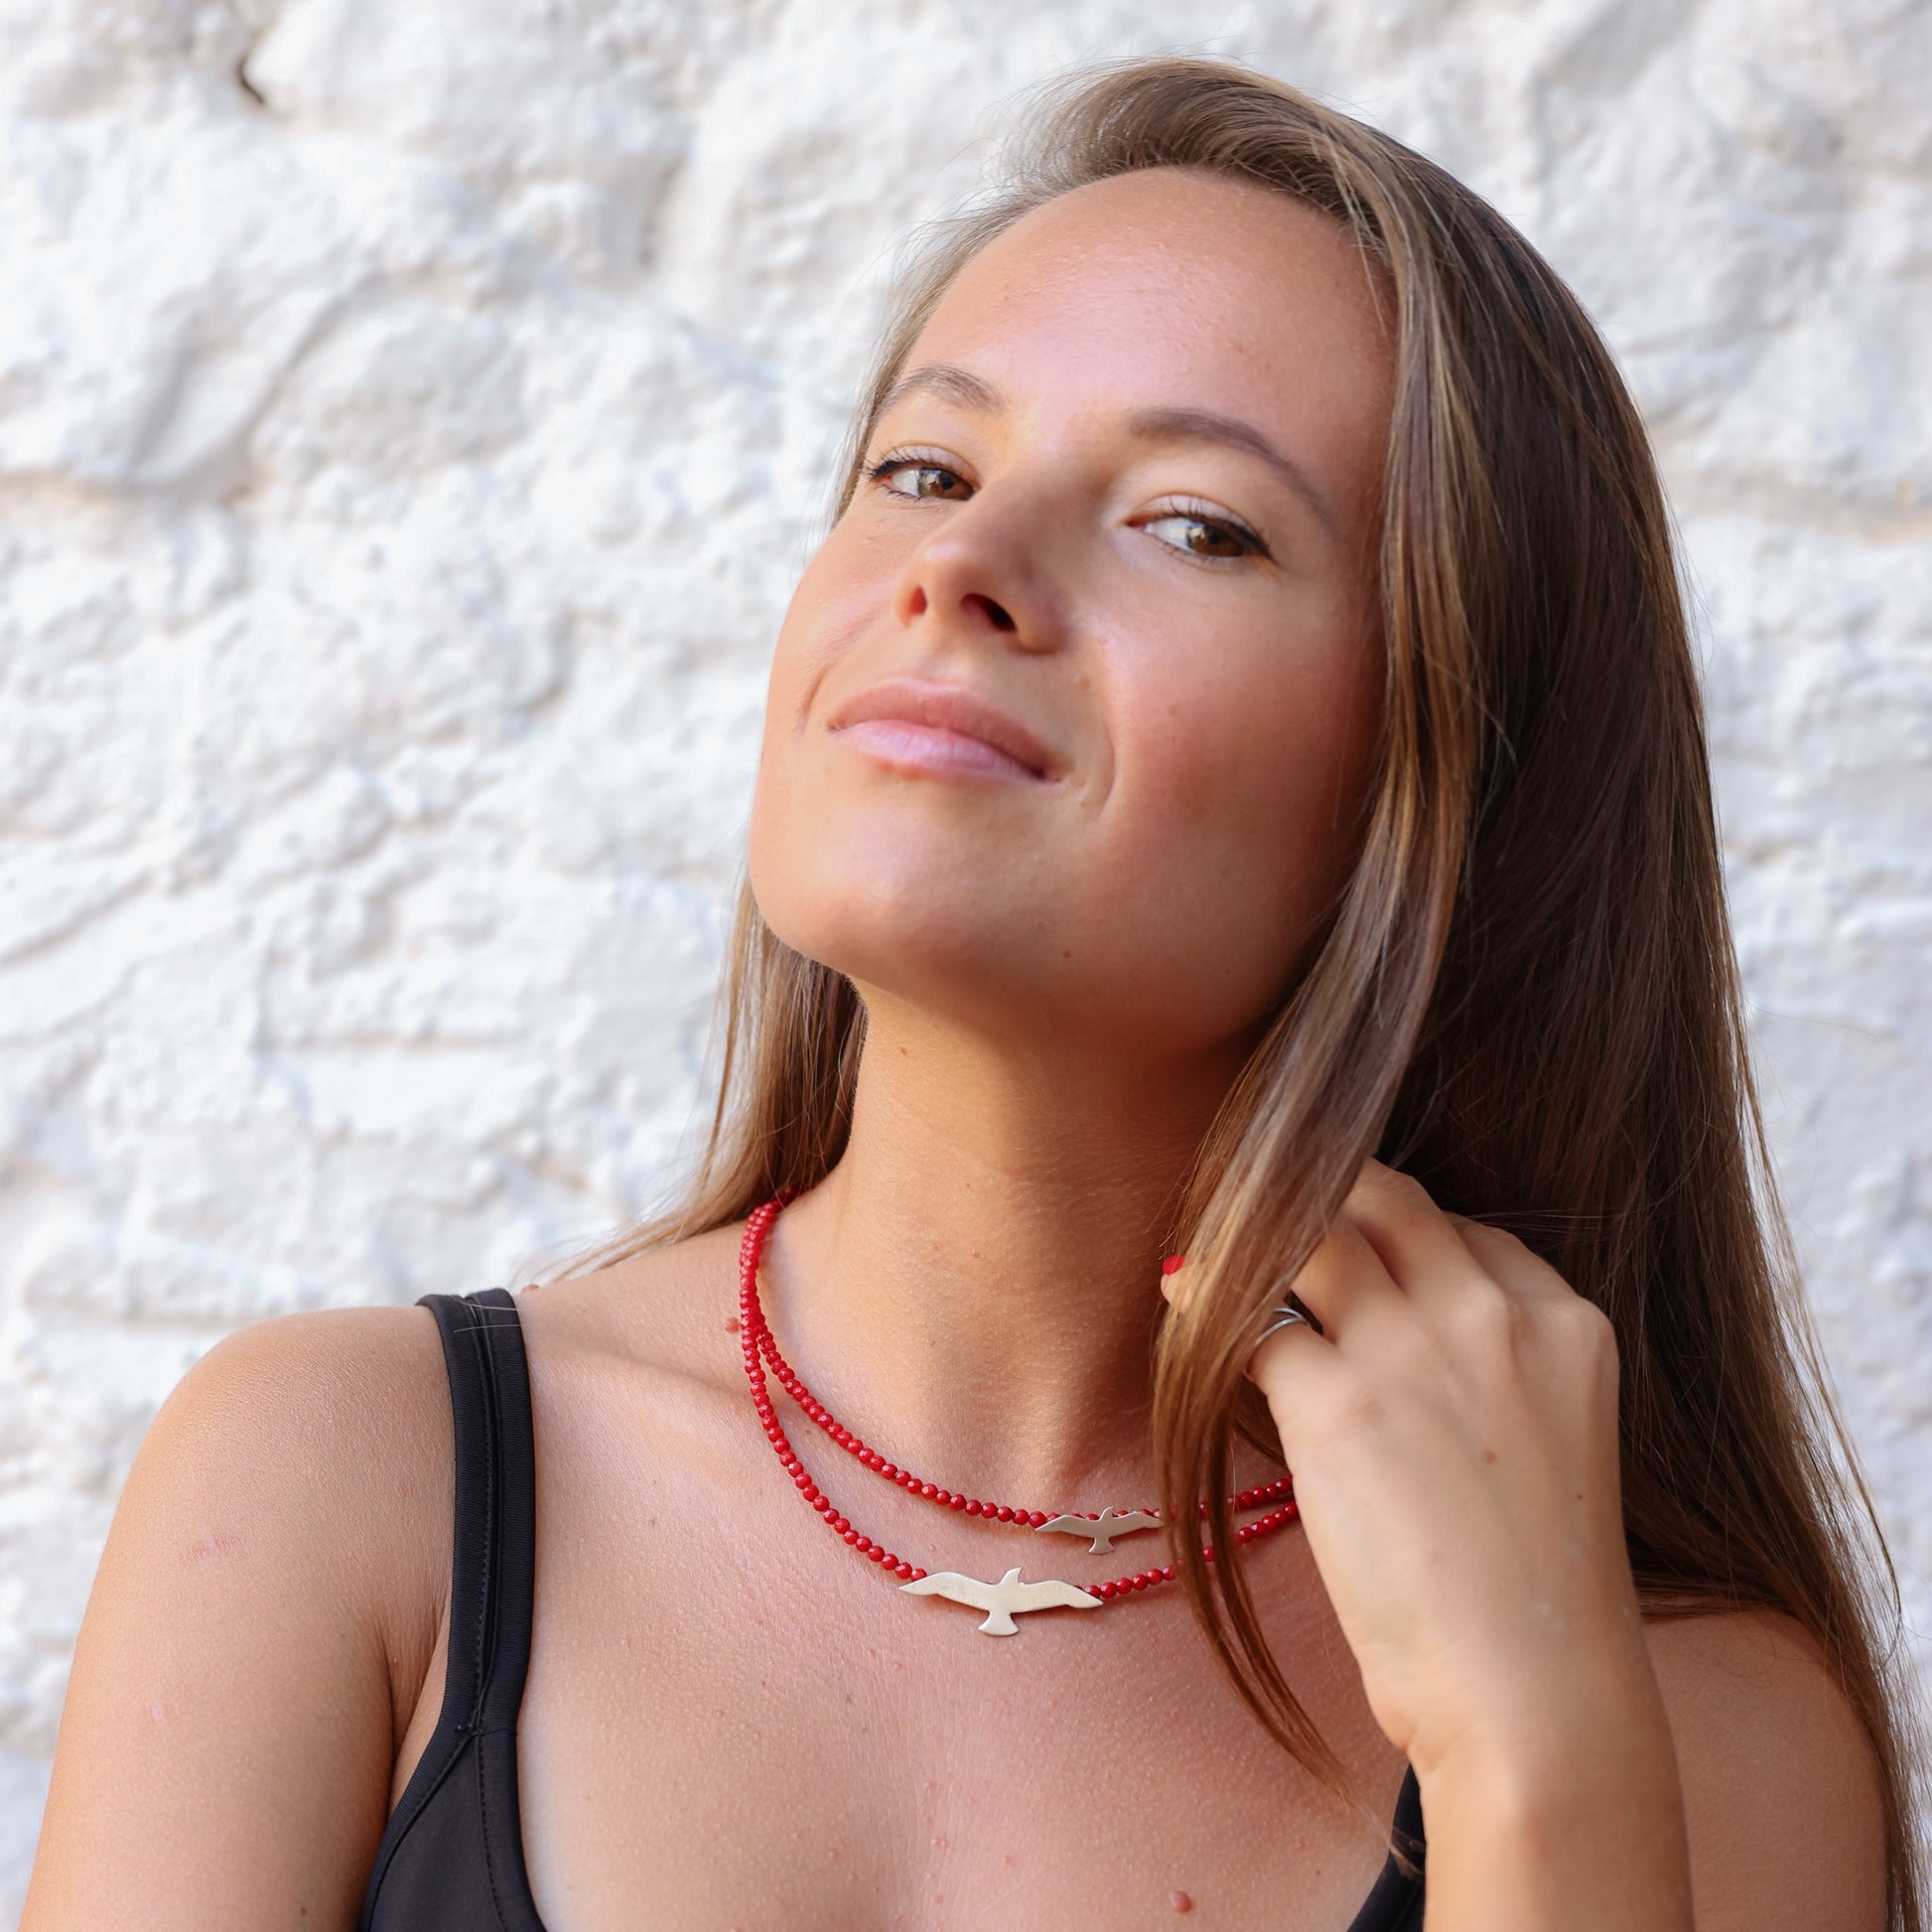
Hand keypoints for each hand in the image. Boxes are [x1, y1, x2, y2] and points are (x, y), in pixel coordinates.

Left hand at [1168, 1160, 1653, 1790]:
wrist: (1536, 1699)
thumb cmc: (1537, 1602)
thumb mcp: (1551, 1451)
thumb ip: (1489, 1373)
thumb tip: (1379, 1337)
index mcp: (1566, 1327)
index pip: (1468, 1229)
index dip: (1398, 1237)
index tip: (1351, 1250)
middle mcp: (1493, 1317)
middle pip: (1385, 1198)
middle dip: (1319, 1193)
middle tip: (1261, 1207)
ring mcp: (1415, 1352)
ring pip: (1311, 1232)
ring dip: (1254, 1233)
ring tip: (1210, 1243)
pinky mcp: (1337, 1405)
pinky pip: (1252, 1320)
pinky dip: (1208, 1304)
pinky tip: (1185, 1302)